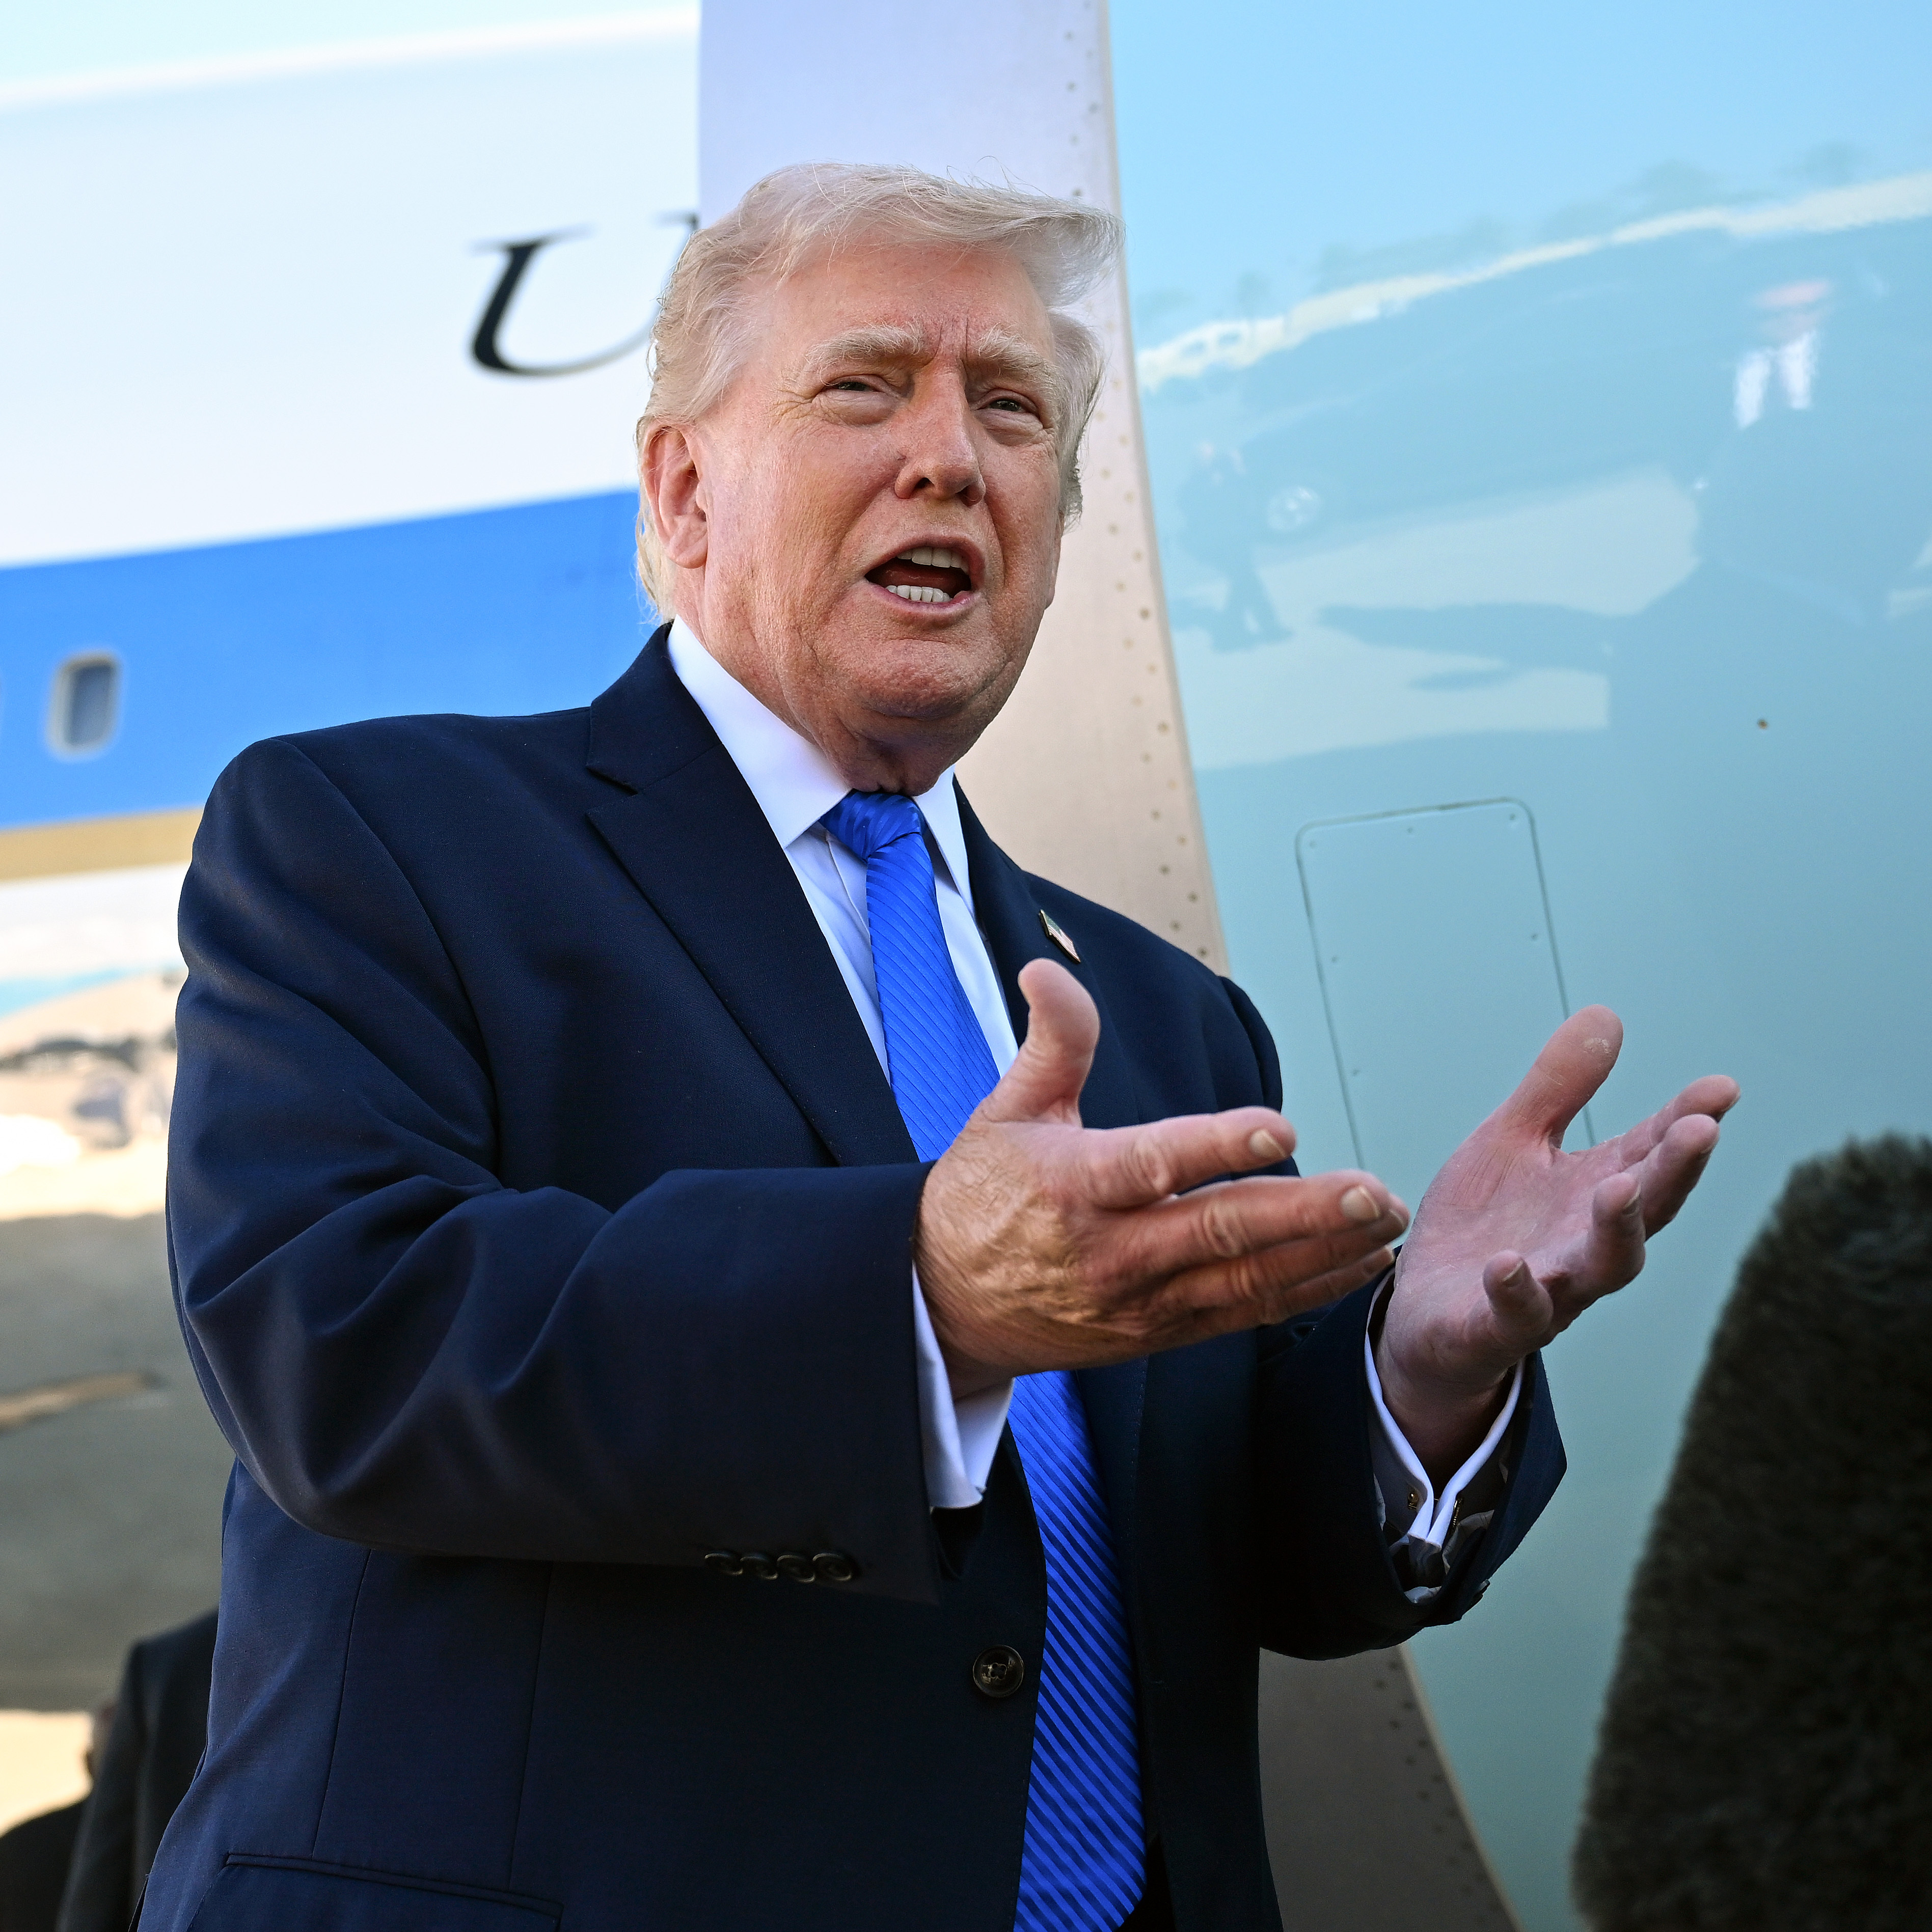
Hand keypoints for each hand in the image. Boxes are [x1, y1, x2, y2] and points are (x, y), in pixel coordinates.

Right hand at [916, 960, 1410, 1396]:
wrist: (942, 1306)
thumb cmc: (980, 1197)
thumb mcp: (1004, 1110)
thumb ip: (1052, 1042)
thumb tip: (1047, 968)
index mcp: (1073, 1186)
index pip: (1154, 1164)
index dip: (1218, 1146)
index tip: (1281, 1127)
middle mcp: (1112, 1252)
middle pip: (1219, 1232)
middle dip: (1306, 1213)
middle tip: (1374, 1192)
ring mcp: (1140, 1301)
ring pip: (1244, 1282)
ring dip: (1322, 1255)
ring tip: (1384, 1224)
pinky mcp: (1157, 1333)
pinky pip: (1241, 1315)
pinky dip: (1303, 1292)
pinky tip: (1355, 1266)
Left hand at [1378, 1005, 1738, 1476]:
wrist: (1424, 1317)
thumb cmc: (1483, 1227)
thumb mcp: (1513, 1141)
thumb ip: (1558, 1088)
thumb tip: (1606, 1014)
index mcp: (1591, 1195)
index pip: (1649, 1154)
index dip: (1686, 1122)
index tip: (1722, 1087)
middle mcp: (1583, 1244)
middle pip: (1644, 1209)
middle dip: (1673, 1172)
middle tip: (1700, 1130)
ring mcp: (1547, 1290)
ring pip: (1599, 1268)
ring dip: (1615, 1230)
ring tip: (1620, 1188)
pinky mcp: (1493, 1327)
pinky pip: (1514, 1315)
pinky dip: (1516, 1290)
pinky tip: (1507, 1264)